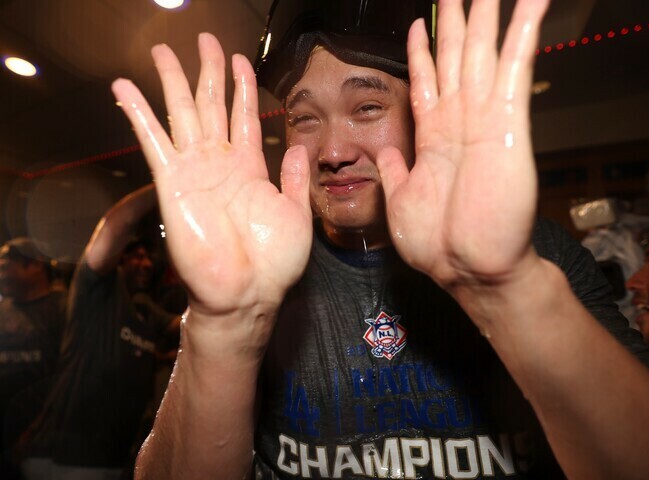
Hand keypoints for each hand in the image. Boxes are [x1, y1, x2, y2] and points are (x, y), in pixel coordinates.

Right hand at [112, 33, 311, 319]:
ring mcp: (195, 170)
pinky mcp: (172, 183)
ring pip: (181, 114)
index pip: (244, 116)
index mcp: (251, 168)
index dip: (241, 87)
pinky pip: (153, 141)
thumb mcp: (297, 213)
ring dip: (172, 81)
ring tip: (163, 51)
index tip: (239, 60)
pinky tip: (125, 88)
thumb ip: (296, 178)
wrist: (248, 293)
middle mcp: (221, 163)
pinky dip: (138, 114)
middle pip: (211, 105)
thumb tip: (301, 147)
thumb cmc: (275, 262)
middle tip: (205, 40)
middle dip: (208, 71)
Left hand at [378, 0, 548, 289]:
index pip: (426, 80)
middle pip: (456, 56)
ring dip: (488, 14)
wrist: (469, 269)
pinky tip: (529, 2)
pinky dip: (523, 31)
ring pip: (484, 52)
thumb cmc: (438, 244)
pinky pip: (515, 68)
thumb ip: (397, 171)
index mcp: (435, 137)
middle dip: (457, 18)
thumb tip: (389, 151)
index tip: (420, 22)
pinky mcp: (508, 124)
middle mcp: (460, 121)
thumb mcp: (402, 201)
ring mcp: (485, 119)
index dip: (422, 50)